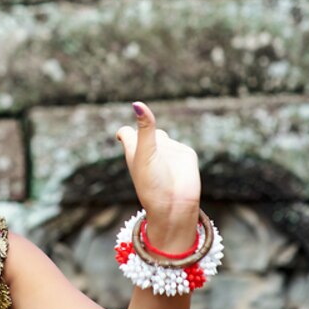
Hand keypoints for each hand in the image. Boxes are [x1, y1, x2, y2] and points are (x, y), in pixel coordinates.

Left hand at [116, 101, 200, 251]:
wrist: (174, 205)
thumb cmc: (152, 182)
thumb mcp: (144, 153)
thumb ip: (144, 128)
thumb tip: (137, 103)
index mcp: (134, 149)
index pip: (127, 133)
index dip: (126, 132)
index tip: (123, 134)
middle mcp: (150, 149)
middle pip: (146, 132)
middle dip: (146, 133)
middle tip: (145, 142)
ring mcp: (168, 152)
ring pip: (164, 137)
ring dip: (162, 141)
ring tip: (158, 160)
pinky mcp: (185, 156)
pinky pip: (182, 148)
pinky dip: (181, 152)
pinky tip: (176, 168)